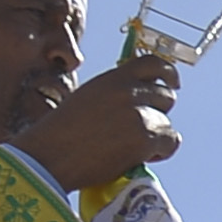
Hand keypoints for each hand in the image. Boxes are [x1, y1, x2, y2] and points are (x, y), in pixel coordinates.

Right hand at [12, 55, 183, 189]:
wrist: (48, 157)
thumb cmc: (61, 134)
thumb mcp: (86, 99)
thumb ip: (114, 94)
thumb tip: (140, 100)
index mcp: (111, 79)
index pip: (152, 64)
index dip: (168, 73)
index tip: (173, 83)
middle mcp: (126, 92)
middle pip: (165, 97)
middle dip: (157, 114)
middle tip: (140, 130)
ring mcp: (137, 114)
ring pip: (166, 122)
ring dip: (156, 136)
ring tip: (133, 148)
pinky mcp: (143, 138)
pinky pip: (170, 141)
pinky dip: (161, 152)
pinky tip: (143, 157)